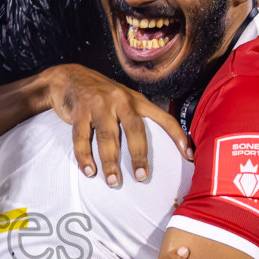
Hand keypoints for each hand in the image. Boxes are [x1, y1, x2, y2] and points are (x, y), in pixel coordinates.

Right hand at [42, 64, 191, 187]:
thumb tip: (159, 146)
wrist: (69, 78)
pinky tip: (89, 171)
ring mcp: (99, 104)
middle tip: (141, 176)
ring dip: (110, 161)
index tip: (188, 155)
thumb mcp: (124, 100)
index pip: (163, 118)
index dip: (178, 136)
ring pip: (107, 137)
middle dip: (139, 155)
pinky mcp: (80, 111)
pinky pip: (82, 137)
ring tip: (113, 181)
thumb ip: (137, 118)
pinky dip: (84, 156)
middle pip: (134, 129)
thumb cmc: (101, 96)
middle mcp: (120, 99)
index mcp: (136, 100)